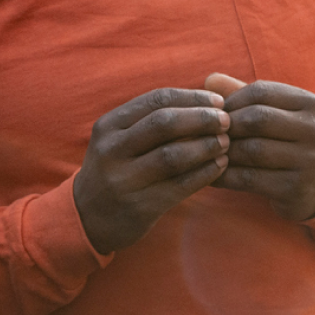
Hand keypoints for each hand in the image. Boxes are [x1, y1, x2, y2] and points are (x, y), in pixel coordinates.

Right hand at [72, 88, 228, 252]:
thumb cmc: (118, 167)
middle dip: (201, 119)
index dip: (192, 97)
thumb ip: (154, 118)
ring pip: (171, 156)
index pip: (157, 100)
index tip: (219, 100)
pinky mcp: (138, 207)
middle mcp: (112, 150)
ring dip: (205, 146)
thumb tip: (207, 98)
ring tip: (225, 143)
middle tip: (226, 121)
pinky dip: (204, 174)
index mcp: (109, 124)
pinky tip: (220, 166)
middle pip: (164, 123)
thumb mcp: (121, 138)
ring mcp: (123, 180)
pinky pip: (178, 186)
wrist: (87, 216)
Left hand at [203, 73, 314, 222]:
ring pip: (253, 149)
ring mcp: (308, 160)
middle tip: (207, 133)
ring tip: (207, 152)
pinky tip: (212, 175)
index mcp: (309, 103)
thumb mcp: (272, 113)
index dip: (232, 100)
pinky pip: (250, 178)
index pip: (262, 91)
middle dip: (227, 125)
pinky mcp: (296, 187)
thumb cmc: (284, 140)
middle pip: (258, 118)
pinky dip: (225, 176)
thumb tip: (210, 79)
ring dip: (224, 151)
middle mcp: (314, 129)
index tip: (214, 112)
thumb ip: (243, 94)